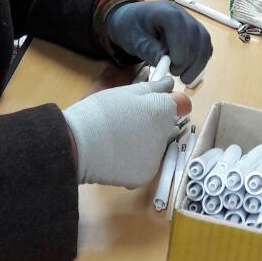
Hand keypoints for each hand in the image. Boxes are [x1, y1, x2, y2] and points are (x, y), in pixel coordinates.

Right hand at [63, 76, 190, 186]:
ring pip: (158, 146)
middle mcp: (167, 134)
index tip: (151, 106)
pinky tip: (119, 156)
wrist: (80, 144)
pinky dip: (137, 162)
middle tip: (130, 123)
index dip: (167, 104)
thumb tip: (171, 84)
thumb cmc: (100, 111)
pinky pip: (146, 165)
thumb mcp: (127, 91)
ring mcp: (157, 157)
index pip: (181, 105)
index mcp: (163, 110)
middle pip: (169, 127)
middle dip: (156, 123)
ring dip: (148, 143)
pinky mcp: (146, 176)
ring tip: (122, 140)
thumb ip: (154, 88)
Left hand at [104, 0, 211, 84]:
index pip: (178, 24)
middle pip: (196, 35)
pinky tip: (189, 71)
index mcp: (164, 11)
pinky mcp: (196, 33)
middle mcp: (182, 14)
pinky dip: (200, 61)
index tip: (173, 66)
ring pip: (205, 42)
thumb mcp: (134, 41)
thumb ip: (149, 50)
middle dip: (189, 59)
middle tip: (176, 75)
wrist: (133, 21)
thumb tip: (165, 62)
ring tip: (184, 77)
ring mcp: (191, 22)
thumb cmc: (131, 28)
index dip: (179, 46)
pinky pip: (205, 46)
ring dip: (198, 63)